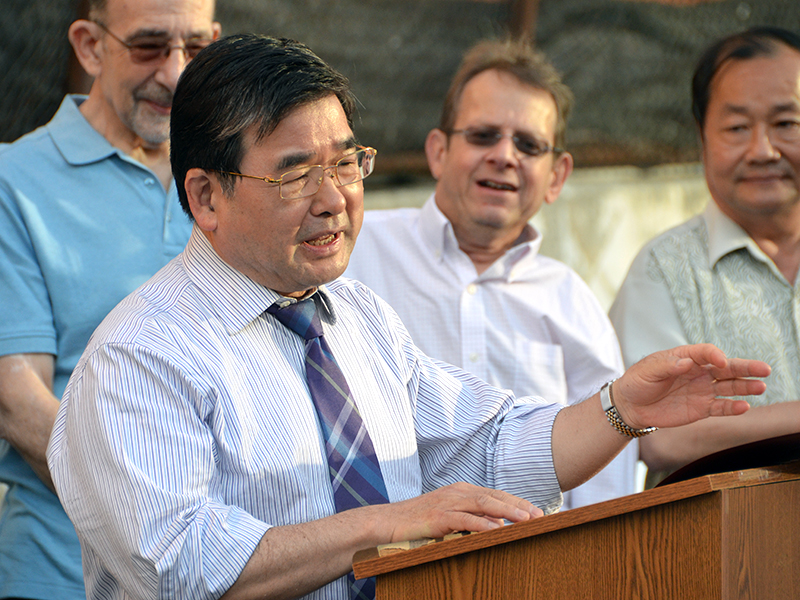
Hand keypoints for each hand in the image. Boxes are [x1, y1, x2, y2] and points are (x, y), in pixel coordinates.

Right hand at [378, 482, 543, 542]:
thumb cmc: (417, 523)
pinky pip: (464, 519)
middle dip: (518, 505)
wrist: (386, 522)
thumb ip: (469, 519)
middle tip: (540, 515)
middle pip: (494, 496)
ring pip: (483, 504)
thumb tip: (495, 527)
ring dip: (507, 511)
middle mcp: (456, 492)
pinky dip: (482, 523)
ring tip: (526, 519)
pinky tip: (496, 529)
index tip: (536, 512)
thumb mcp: (447, 519)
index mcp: (460, 491)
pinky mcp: (438, 516)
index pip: (495, 494)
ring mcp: (447, 502)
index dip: (516, 502)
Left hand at [613, 344, 769, 429]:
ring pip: (729, 387)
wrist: (631, 405)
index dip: (715, 356)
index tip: (721, 361)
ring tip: (761, 387)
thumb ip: (667, 366)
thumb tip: (687, 363)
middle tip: (765, 369)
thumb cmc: (637, 382)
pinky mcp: (702, 408)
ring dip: (745, 387)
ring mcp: (702, 390)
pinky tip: (744, 407)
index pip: (706, 353)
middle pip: (726, 368)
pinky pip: (721, 407)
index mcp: (685, 357)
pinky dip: (732, 407)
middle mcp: (699, 372)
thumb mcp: (647, 370)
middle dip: (746, 368)